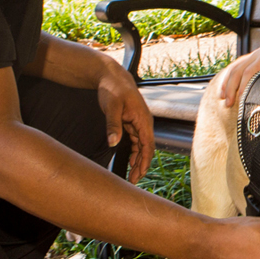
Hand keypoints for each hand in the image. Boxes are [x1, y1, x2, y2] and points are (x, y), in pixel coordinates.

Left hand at [97, 62, 154, 182]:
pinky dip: (134, 152)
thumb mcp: (112, 107)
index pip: (148, 145)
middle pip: (146, 149)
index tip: (140, 174)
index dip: (145, 161)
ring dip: (138, 161)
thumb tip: (113, 142)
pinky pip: (136, 142)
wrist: (112, 77)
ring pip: (141, 147)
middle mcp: (144, 123)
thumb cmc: (113, 89)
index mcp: (143, 119)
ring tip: (132, 175)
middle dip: (142, 166)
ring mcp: (138, 124)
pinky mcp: (132, 123)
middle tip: (133, 181)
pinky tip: (130, 161)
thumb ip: (113, 125)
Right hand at [215, 26, 259, 105]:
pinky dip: (230, 76)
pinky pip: (238, 66)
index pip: (249, 73)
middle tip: (228, 104)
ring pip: (235, 69)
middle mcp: (257, 55)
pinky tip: (227, 85)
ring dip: (228, 83)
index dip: (244, 87)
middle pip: (238, 72)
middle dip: (231, 88)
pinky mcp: (256, 58)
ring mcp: (255, 56)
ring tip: (223, 98)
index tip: (241, 101)